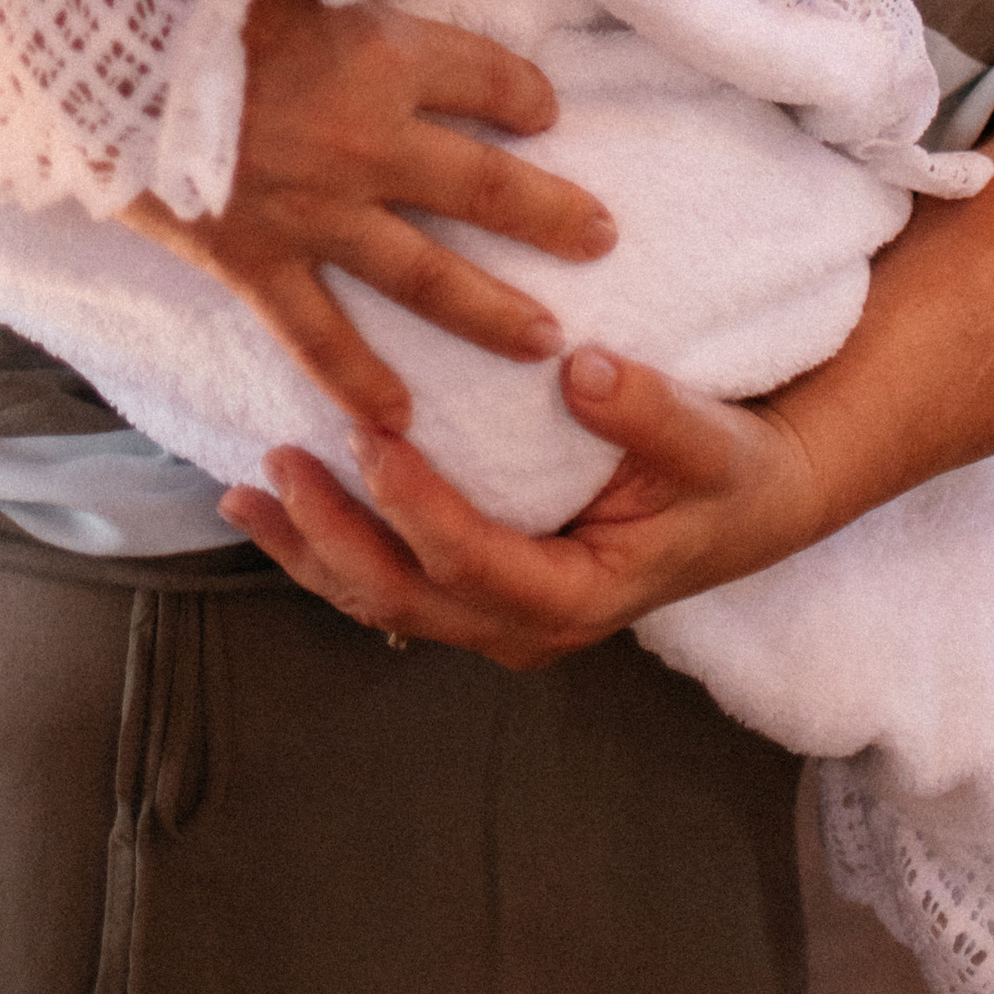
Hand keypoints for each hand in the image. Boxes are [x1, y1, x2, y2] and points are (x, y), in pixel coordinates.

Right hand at [125, 0, 616, 429]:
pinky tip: (399, 421)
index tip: (547, 108)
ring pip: (428, 277)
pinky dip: (358, 382)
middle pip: (487, 190)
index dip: (527, 93)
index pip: (490, 79)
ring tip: (543, 339)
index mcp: (382, 55)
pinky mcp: (255, 261)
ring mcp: (314, 214)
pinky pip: (318, 337)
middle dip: (553, 216)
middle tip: (600, 237)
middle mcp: (368, 143)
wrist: (88, 52)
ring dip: (491, 313)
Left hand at [219, 347, 828, 669]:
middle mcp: (526, 623)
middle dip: (330, 537)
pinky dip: (327, 546)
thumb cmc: (727, 471)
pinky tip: (275, 506)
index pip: (474, 564)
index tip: (370, 435)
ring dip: (309, 550)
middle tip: (275, 464)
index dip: (415, 507)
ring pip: (381, 602)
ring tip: (244, 491)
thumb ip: (651, 413)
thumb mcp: (710, 441)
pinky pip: (390, 580)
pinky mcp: (477, 588)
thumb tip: (587, 370)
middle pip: (405, 599)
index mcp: (577, 596)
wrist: (748, 503)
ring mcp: (496, 614)